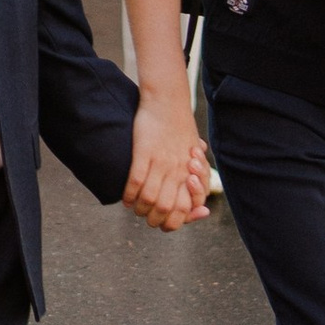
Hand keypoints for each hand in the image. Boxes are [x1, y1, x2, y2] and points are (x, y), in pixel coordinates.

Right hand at [124, 96, 210, 229]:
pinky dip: (128, 194)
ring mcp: (161, 161)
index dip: (176, 221)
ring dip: (139, 209)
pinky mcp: (144, 152)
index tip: (167, 223)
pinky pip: (135, 180)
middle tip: (148, 219)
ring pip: (149, 198)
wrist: (168, 101)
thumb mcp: (194, 153)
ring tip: (135, 209)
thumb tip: (199, 199)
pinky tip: (125, 198)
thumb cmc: (181, 128)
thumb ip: (195, 176)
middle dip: (155, 220)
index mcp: (190, 173)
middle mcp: (178, 170)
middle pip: (167, 208)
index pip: (187, 208)